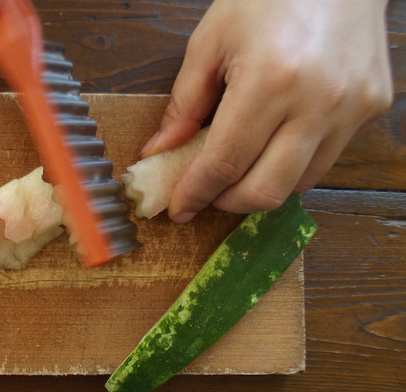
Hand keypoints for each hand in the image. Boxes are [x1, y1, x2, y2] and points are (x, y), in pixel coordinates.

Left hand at [141, 0, 393, 222]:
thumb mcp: (211, 41)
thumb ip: (184, 103)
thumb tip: (161, 151)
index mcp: (271, 81)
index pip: (225, 163)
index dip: (196, 192)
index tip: (178, 208)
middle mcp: (318, 103)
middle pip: (265, 190)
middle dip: (226, 202)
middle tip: (205, 192)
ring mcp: (352, 109)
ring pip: (298, 184)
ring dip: (260, 186)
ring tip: (237, 167)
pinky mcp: (372, 108)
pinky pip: (325, 159)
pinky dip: (291, 165)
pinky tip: (273, 143)